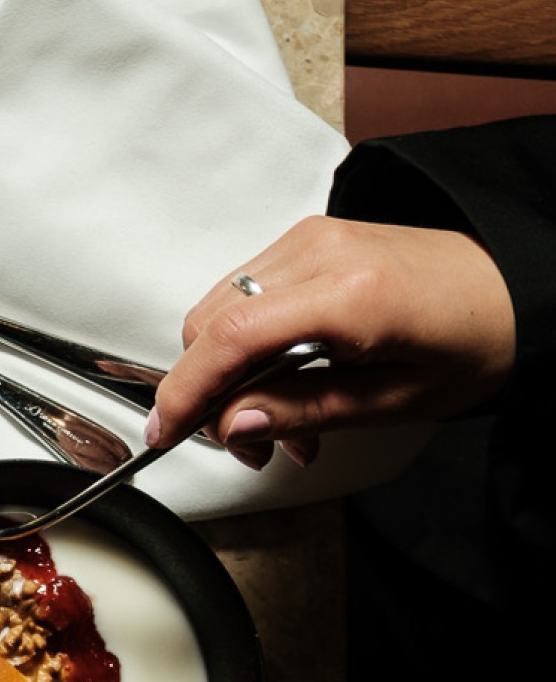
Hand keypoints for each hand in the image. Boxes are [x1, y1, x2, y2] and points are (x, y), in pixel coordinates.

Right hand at [146, 215, 515, 466]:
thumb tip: (232, 423)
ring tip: (277, 417)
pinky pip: (243, 294)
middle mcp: (321, 252)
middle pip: (210, 324)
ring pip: (218, 310)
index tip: (164, 431)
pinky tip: (281, 375)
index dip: (184, 391)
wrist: (517, 287)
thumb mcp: (394, 399)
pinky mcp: (307, 240)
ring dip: (228, 371)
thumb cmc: (476, 338)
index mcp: (350, 293)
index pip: (229, 338)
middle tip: (251, 443)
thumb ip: (303, 409)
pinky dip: (245, 342)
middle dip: (210, 392)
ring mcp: (310, 238)